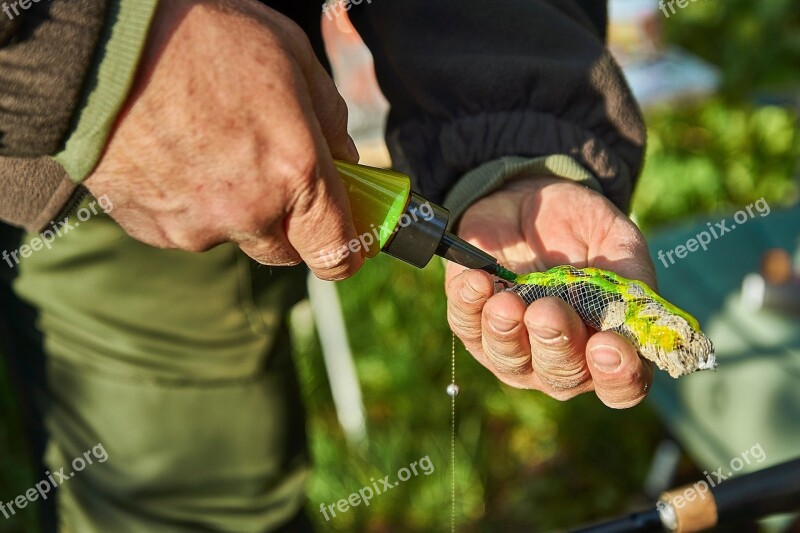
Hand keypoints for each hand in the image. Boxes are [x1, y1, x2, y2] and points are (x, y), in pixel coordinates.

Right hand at [85, 0, 361, 279]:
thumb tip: (345, 162)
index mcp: (295, 172)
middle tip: (277, 176)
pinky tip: (177, 154)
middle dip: (290, 224)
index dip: (346, 255)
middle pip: (285, 252)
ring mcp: (195, 225)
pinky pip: (187, 227)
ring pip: (233, 235)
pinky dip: (190, 203)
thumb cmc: (201, 34)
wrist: (101, 43)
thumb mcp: (292, 56)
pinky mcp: (150, 228)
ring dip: (234, 207)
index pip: (335, 254)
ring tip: (210, 145)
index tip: (348, 247)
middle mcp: (249, 212)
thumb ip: (330, 121)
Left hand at [446, 177, 656, 407]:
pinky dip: (470, 305)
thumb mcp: (613, 239)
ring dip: (506, 332)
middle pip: (560, 376)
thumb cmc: (579, 230)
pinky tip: (478, 281)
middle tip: (548, 312)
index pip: (620, 384)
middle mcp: (560, 359)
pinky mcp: (471, 324)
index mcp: (607, 346)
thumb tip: (631, 306)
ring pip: (508, 359)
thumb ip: (628, 272)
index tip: (608, 345)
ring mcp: (513, 348)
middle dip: (554, 344)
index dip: (617, 374)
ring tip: (507, 302)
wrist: (527, 202)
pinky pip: (466, 325)